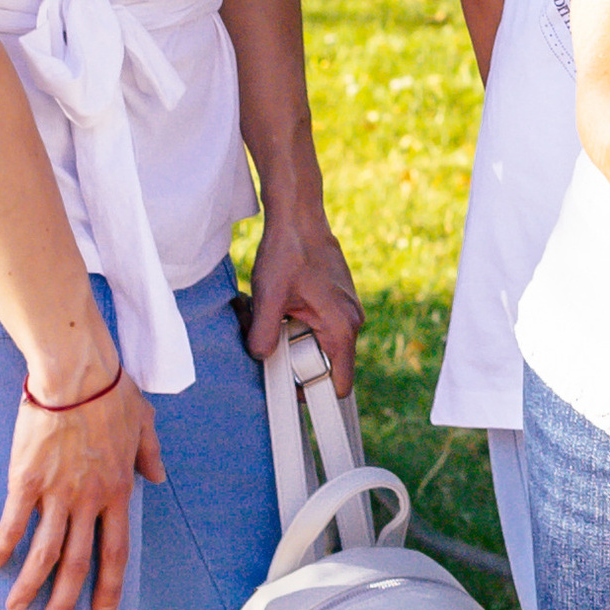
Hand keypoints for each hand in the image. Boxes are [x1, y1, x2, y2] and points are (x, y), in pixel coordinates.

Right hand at [0, 367, 165, 609]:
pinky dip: (3, 549)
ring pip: (44, 554)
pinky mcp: (26, 481)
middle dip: (65, 604)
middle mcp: (89, 501)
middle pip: (77, 565)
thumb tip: (158, 476)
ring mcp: (57, 494)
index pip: (116, 553)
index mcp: (118, 491)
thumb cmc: (112, 392)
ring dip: (31, 587)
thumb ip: (150, 455)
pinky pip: (14, 524)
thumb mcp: (145, 424)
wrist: (77, 374)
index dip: (109, 589)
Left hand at [242, 206, 363, 393]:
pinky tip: (275, 304)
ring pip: (314, 344)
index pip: (340, 384)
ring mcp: (345, 311)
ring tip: (266, 313)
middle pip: (321, 365)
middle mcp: (350, 322)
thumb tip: (259, 357)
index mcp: (342, 327)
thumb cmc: (288, 251)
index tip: (286, 389)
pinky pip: (314, 326)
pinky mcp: (334, 302)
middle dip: (289, 358)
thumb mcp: (268, 296)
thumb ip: (263, 335)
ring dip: (287, 338)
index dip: (312, 393)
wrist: (298, 216)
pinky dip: (292, 322)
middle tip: (263, 336)